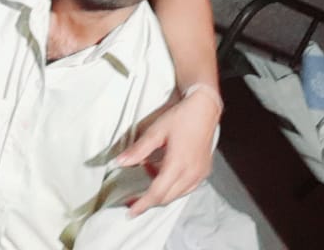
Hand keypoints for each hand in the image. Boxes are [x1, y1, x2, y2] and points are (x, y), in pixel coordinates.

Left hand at [116, 86, 220, 213]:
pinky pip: (186, 188)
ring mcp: (200, 174)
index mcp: (178, 165)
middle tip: (132, 200)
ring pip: (177, 194)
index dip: (143, 204)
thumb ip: (138, 150)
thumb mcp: (156, 132)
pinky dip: (172, 186)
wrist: (204, 110)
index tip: (130, 211)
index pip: (157, 193)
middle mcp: (191, 174)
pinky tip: (162, 173)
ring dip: (161, 193)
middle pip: (167, 197)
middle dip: (149, 201)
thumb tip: (120, 162)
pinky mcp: (204, 171)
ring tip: (146, 178)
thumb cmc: (180, 118)